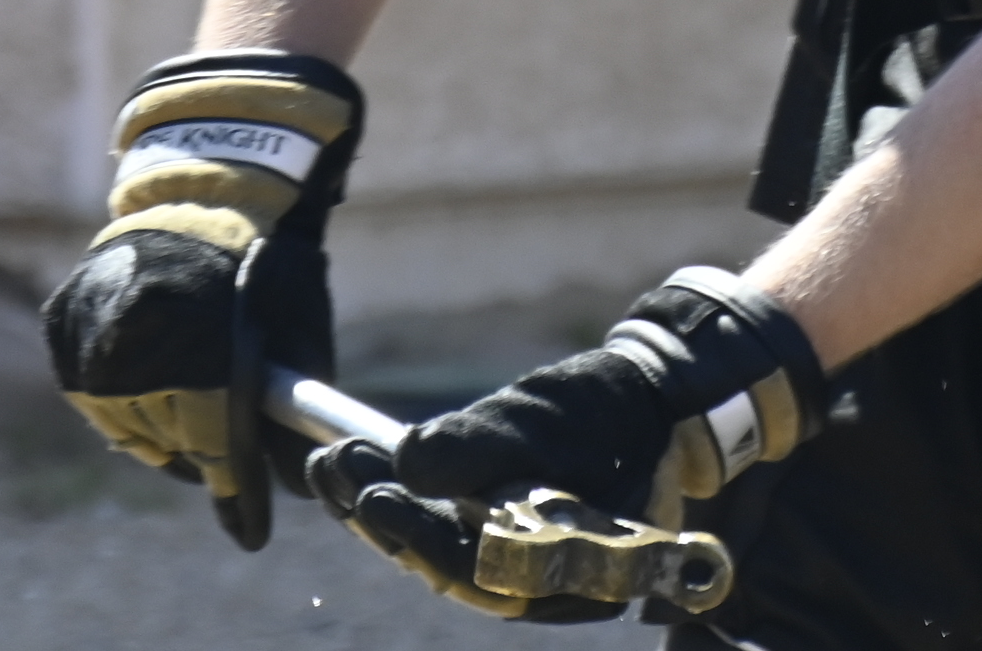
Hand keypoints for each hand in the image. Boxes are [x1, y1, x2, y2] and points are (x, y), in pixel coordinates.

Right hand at [41, 49, 361, 547]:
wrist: (205, 187)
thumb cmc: (264, 262)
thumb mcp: (296, 328)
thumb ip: (289, 407)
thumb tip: (298, 486)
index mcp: (202, 335)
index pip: (213, 441)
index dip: (233, 492)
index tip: (250, 533)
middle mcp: (138, 334)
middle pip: (166, 433)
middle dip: (198, 454)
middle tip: (216, 461)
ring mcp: (92, 326)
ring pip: (119, 420)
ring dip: (153, 433)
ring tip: (181, 432)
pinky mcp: (63, 319)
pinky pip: (86, 388)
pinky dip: (115, 401)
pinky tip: (146, 393)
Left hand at [308, 268, 825, 620]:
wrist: (653, 400)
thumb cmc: (608, 411)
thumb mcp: (543, 418)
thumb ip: (479, 446)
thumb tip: (405, 463)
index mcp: (571, 576)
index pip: (477, 573)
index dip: (418, 535)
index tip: (370, 493)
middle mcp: (541, 582)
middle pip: (445, 566)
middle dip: (382, 518)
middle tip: (331, 472)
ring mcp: (519, 555)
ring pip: (437, 544)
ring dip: (380, 504)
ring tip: (328, 464)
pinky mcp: (502, 524)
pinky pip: (443, 521)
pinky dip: (403, 491)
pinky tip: (358, 461)